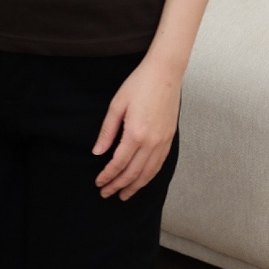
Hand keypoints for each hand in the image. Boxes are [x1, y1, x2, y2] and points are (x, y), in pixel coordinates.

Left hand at [92, 57, 181, 199]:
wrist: (165, 73)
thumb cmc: (139, 85)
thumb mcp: (116, 105)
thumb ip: (107, 132)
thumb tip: (98, 152)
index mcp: (135, 134)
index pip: (118, 164)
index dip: (107, 176)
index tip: (98, 183)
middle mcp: (151, 142)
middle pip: (133, 173)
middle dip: (118, 186)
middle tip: (106, 194)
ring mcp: (163, 142)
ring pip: (148, 173)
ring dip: (135, 186)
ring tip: (124, 195)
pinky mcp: (170, 139)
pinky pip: (159, 164)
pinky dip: (149, 176)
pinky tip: (142, 181)